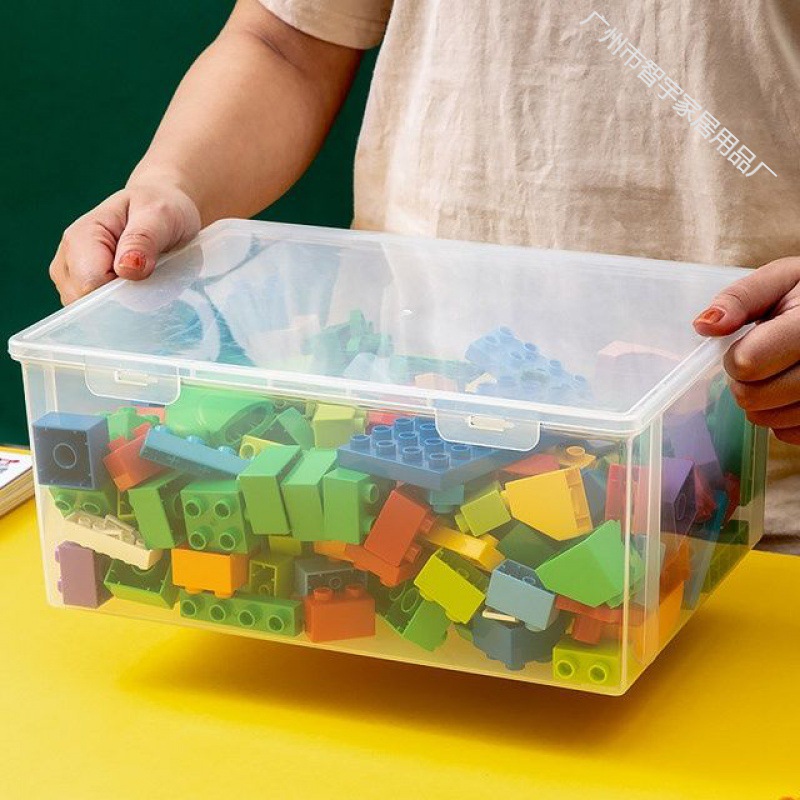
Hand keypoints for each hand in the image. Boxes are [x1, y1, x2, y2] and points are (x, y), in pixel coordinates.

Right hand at [49, 182, 200, 303]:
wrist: (160, 209)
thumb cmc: (160, 209)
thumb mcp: (160, 216)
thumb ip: (143, 240)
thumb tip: (127, 268)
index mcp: (81, 237)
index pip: (90, 285)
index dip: (121, 291)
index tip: (146, 277)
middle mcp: (68, 260)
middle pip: (87, 304)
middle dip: (121, 301)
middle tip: (150, 277)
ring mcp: (72, 278)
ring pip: (90, 313)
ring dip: (122, 306)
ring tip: (144, 279)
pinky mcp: (82, 291)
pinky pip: (97, 314)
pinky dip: (119, 309)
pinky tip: (136, 291)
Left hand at [693, 257, 799, 443]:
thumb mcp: (782, 281)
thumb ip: (741, 299)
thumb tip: (705, 325)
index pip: (747, 362)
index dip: (735, 356)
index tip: (747, 342)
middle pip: (753, 397)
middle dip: (743, 381)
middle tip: (760, 362)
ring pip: (770, 421)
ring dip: (761, 403)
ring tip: (778, 374)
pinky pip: (791, 434)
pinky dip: (783, 418)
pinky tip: (794, 392)